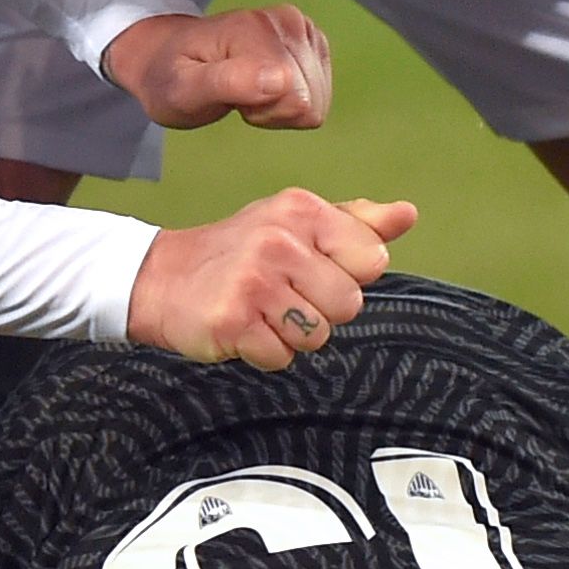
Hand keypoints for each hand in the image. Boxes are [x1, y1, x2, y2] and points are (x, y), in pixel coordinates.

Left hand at [106, 4, 332, 131]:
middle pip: (309, 99)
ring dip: (280, 105)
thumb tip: (283, 80)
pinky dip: (289, 100)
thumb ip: (229, 83)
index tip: (231, 99)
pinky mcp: (311, 40)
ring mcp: (301, 27)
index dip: (263, 112)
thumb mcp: (183, 90)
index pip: (295, 99)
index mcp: (254, 29)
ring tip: (244, 90)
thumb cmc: (169, 77)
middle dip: (272, 109)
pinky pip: (319, 92)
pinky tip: (261, 86)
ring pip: (317, 98)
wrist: (166, 55)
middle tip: (235, 95)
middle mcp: (286, 21)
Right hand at [126, 194, 413, 370]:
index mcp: (302, 210)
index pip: (371, 260)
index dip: (345, 274)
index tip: (311, 268)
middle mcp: (278, 240)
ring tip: (260, 311)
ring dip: (290, 334)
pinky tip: (242, 328)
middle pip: (347, 304)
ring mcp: (254, 281)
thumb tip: (408, 214)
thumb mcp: (296, 223)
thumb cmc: (240, 252)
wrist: (161, 277)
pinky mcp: (232, 321)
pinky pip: (281, 357)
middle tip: (281, 295)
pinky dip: (263, 351)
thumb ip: (356, 222)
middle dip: (319, 310)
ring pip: (317, 335)